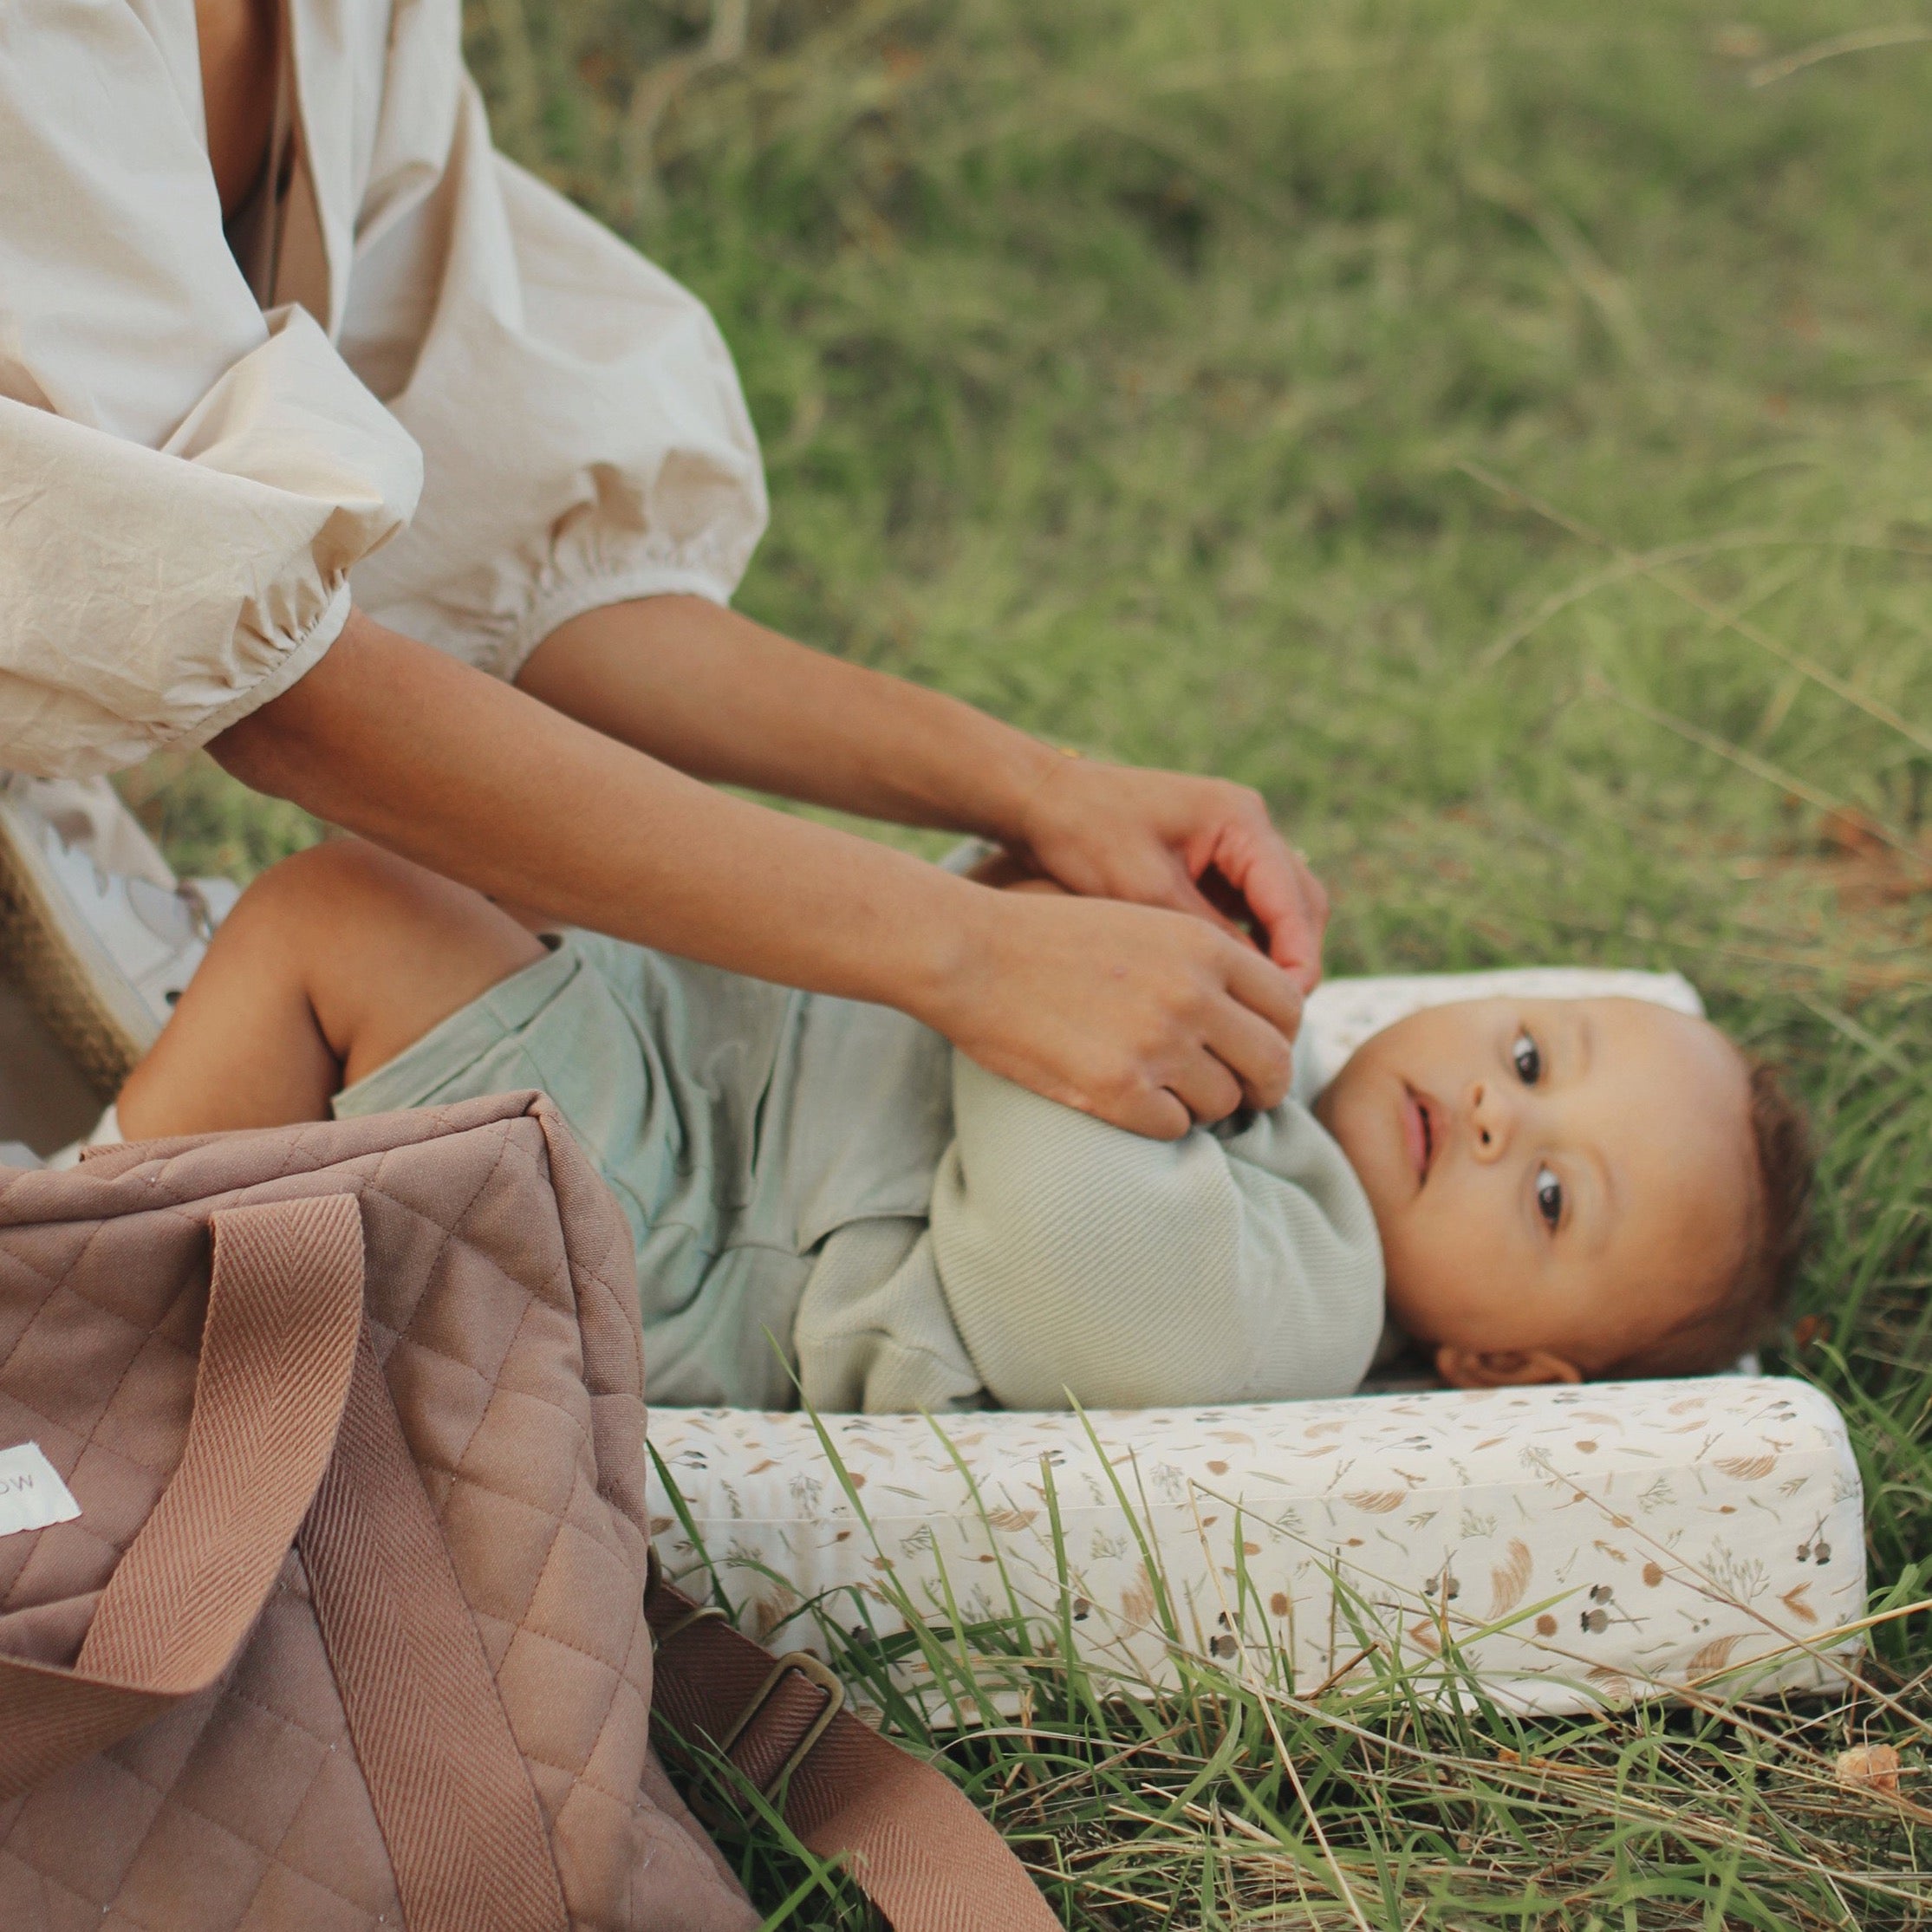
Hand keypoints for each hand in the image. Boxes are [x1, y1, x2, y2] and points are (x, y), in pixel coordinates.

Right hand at [927, 888, 1303, 1138]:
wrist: (972, 956)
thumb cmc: (1048, 938)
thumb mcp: (1143, 924)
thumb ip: (1201, 962)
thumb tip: (1250, 1015)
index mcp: (1205, 947)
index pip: (1289, 1004)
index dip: (1281, 1035)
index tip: (1259, 1050)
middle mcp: (1194, 995)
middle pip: (1273, 1064)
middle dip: (1263, 1087)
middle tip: (1242, 1096)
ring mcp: (1158, 1044)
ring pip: (1225, 1103)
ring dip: (1203, 1106)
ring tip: (1166, 1090)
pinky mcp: (1119, 1089)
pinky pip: (1175, 1129)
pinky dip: (1159, 1123)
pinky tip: (1128, 1101)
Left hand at [1001, 757, 1329, 993]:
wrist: (1039, 802)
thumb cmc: (1085, 836)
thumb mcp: (1147, 893)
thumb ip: (1208, 937)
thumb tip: (1258, 988)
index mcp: (1240, 820)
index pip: (1294, 900)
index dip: (1297, 959)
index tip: (1286, 1010)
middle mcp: (1246, 826)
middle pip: (1300, 904)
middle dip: (1294, 961)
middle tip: (1276, 1019)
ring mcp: (1231, 842)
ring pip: (1278, 910)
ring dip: (1274, 956)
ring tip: (1255, 1010)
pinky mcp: (1209, 862)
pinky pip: (1246, 910)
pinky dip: (1245, 946)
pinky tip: (1227, 986)